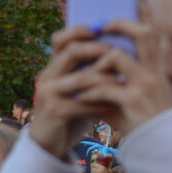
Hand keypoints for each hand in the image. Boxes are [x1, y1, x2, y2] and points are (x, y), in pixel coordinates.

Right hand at [29, 27, 118, 158]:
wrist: (51, 143)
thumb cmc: (73, 112)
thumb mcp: (81, 90)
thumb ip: (94, 72)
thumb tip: (124, 52)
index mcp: (54, 67)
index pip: (60, 40)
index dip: (79, 31)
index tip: (102, 29)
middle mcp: (48, 76)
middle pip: (70, 52)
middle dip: (96, 50)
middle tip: (118, 52)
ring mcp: (48, 93)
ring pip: (79, 78)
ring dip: (104, 77)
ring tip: (123, 79)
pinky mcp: (54, 111)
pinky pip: (82, 103)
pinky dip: (101, 103)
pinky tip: (116, 104)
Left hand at [71, 18, 171, 133]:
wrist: (160, 148)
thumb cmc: (145, 121)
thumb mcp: (139, 95)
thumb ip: (122, 77)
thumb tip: (98, 59)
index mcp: (158, 70)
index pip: (155, 35)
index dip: (147, 14)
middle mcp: (155, 73)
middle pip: (143, 34)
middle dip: (121, 24)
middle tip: (103, 25)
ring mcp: (145, 86)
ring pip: (116, 56)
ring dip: (95, 63)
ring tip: (83, 77)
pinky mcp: (133, 101)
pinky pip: (104, 86)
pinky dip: (88, 91)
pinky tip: (79, 97)